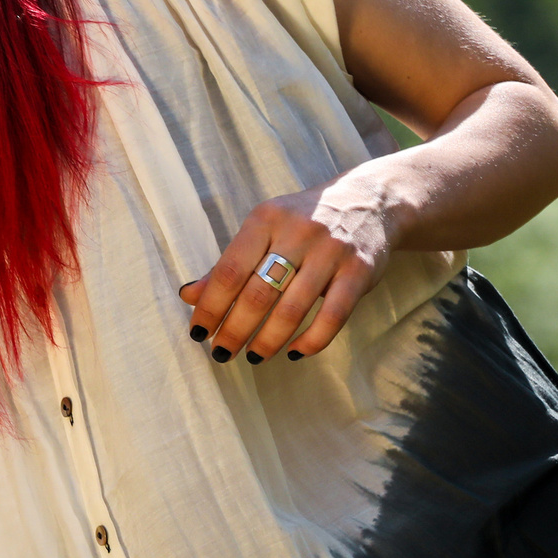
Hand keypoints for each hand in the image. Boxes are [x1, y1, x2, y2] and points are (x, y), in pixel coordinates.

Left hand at [179, 169, 396, 362]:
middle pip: (258, 294)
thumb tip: (188, 296)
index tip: (198, 333)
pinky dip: (312, 341)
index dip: (210, 307)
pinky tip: (295, 352)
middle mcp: (298, 232)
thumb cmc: (302, 222)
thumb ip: (228, 263)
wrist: (369, 201)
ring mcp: (331, 251)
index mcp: (265, 219)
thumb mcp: (262, 230)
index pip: (229, 270)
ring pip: (293, 309)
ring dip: (268, 341)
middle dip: (235, 330)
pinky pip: (333, 317)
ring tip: (253, 356)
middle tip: (221, 352)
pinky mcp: (360, 270)